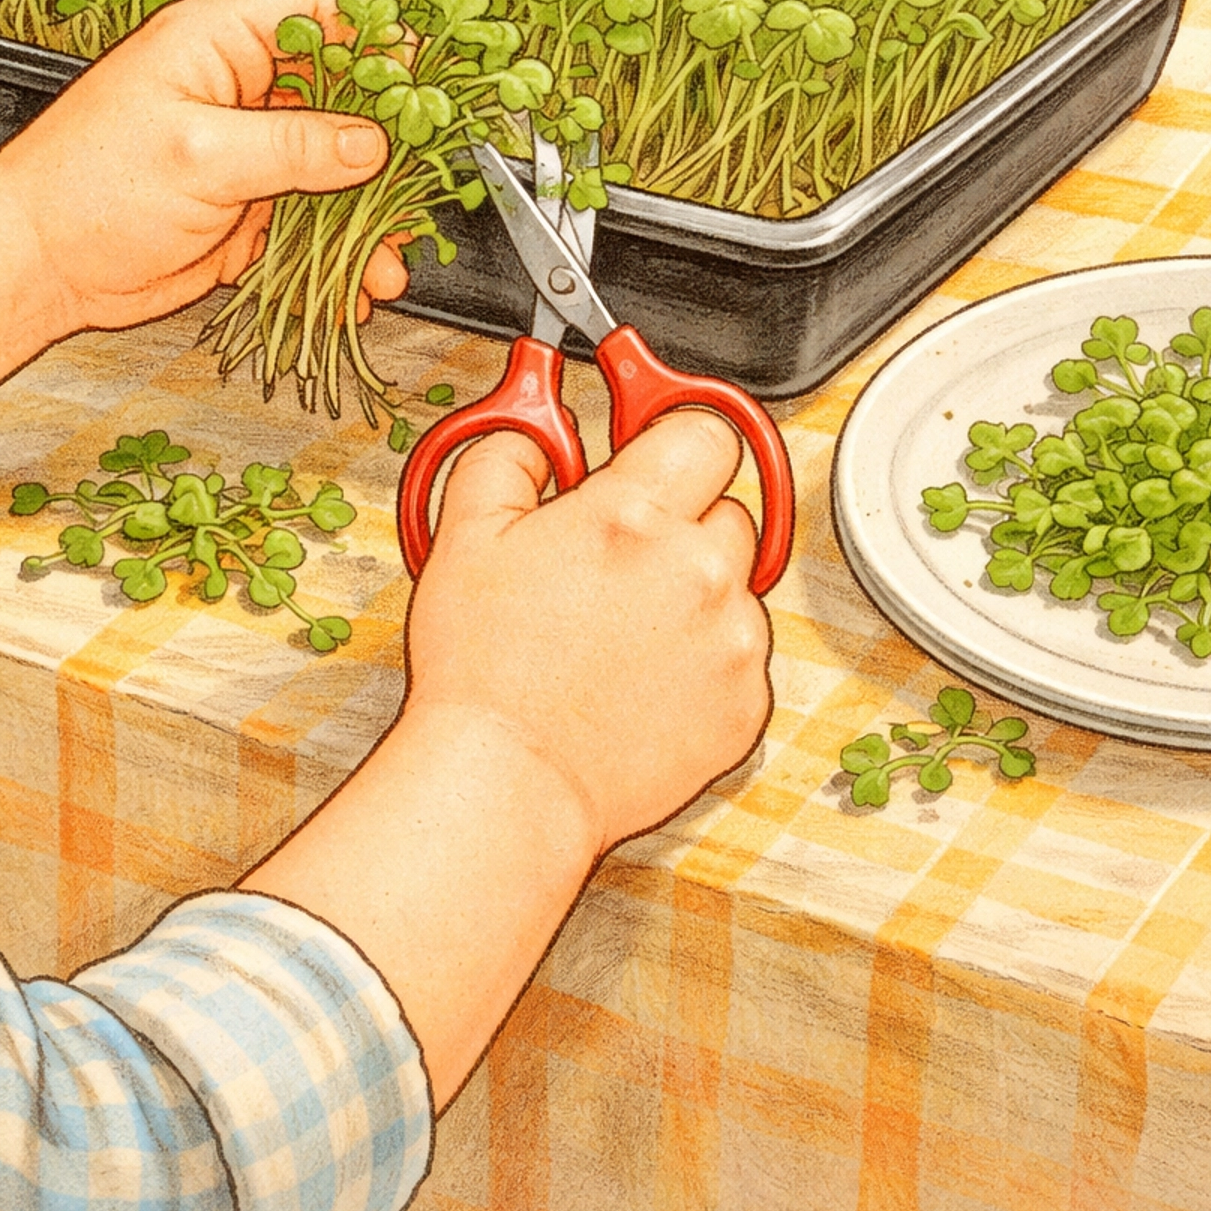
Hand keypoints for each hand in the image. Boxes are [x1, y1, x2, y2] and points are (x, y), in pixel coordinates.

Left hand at [0, 0, 408, 337]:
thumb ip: (292, 146)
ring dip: (369, 212)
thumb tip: (369, 143)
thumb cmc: (86, 188)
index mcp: (216, 43)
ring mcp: (246, 152)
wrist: (37, 268)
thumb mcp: (198, 155)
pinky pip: (312, 223)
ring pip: (335, 167)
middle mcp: (238, 90)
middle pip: (340, 92)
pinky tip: (356, 282)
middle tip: (422, 174)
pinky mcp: (246, 209)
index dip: (369, 31)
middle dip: (386, 137)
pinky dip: (340, 253)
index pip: (311, 7)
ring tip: (392, 252)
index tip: (413, 73)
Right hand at [241, 407, 772, 1103]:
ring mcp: (729, 640)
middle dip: (683, 520)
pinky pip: (742, 656)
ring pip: (738, 584)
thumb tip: (537, 428)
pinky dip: (706, 659)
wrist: (510, 781)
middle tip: (626, 556)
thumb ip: (508, 454)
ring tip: (627, 629)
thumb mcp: (466, 535)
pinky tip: (646, 677)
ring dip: (696, 592)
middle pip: (728, 506)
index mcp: (633, 516)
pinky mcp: (744, 703)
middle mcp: (696, 570)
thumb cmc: (484, 673)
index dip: (676, 437)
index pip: (706, 430)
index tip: (659, 453)